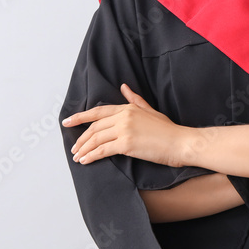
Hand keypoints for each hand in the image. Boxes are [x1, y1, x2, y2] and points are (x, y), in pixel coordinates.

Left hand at [63, 83, 188, 166]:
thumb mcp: (150, 111)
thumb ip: (135, 100)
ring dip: (84, 149)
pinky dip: (91, 156)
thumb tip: (124, 87)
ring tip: (78, 157)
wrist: (180, 142)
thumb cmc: (168, 130)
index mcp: (128, 108)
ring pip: (95, 139)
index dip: (80, 117)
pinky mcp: (126, 143)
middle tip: (74, 148)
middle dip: (81, 138)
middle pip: (94, 127)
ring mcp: (124, 129)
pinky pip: (102, 150)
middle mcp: (124, 116)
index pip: (98, 111)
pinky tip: (86, 161)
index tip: (67, 122)